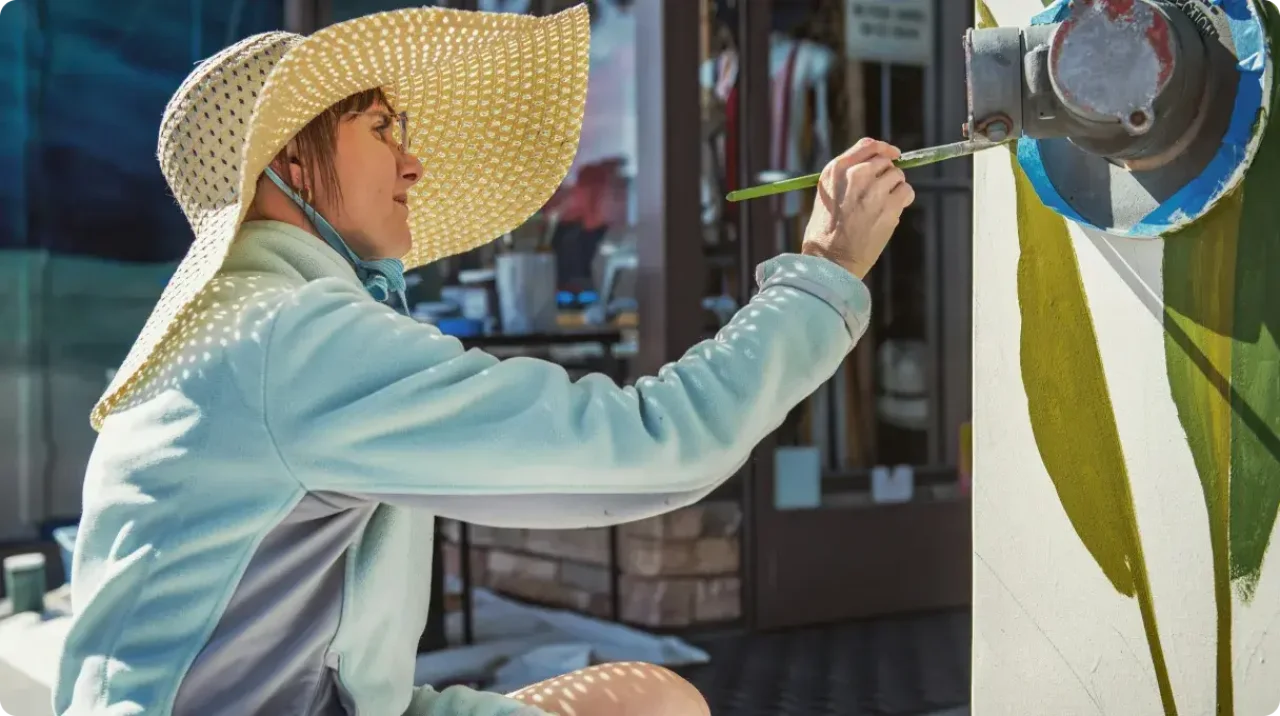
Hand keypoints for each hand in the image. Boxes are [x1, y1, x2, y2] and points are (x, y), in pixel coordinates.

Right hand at [801, 138, 914, 278]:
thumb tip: (872, 169)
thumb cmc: (825, 234)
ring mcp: (874, 189)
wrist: (831, 261)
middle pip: (885, 161)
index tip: (894, 154)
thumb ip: (845, 179)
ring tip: (884, 206)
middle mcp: (855, 174)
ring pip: (898, 176)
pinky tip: (891, 212)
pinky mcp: (889, 206)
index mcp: (835, 170)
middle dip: (887, 175)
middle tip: (882, 193)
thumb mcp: (826, 197)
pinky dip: (903, 200)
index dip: (884, 148)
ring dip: (895, 188)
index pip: (868, 146)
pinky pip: (907, 191)